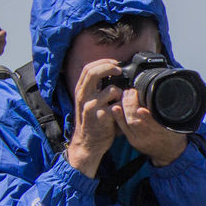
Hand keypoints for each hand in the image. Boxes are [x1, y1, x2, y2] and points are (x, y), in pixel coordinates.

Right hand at [66, 59, 122, 178]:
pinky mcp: (101, 117)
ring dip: (122, 92)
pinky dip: (124, 106)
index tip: (115, 63)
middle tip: (120, 70)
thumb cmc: (93, 122)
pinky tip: (122, 111)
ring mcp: (91, 106)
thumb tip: (114, 75)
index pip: (88, 68)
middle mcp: (83, 97)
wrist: (88, 143)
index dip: (103, 62)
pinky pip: (118, 105)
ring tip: (122, 101)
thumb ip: (98, 89)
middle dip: (109, 67)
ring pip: (111, 89)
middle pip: (93, 73)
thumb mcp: (91, 102)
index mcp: (81, 91)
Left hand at [116, 88, 186, 166]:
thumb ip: (171, 115)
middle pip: (137, 122)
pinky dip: (118, 117)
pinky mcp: (132, 140)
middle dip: (131, 105)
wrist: (169, 154)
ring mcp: (139, 140)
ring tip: (126, 95)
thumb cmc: (174, 137)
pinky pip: (123, 128)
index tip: (141, 107)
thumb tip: (166, 97)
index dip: (146, 117)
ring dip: (125, 107)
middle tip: (131, 92)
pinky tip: (115, 107)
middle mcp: (150, 138)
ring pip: (128, 123)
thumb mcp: (178, 126)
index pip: (154, 125)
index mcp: (164, 134)